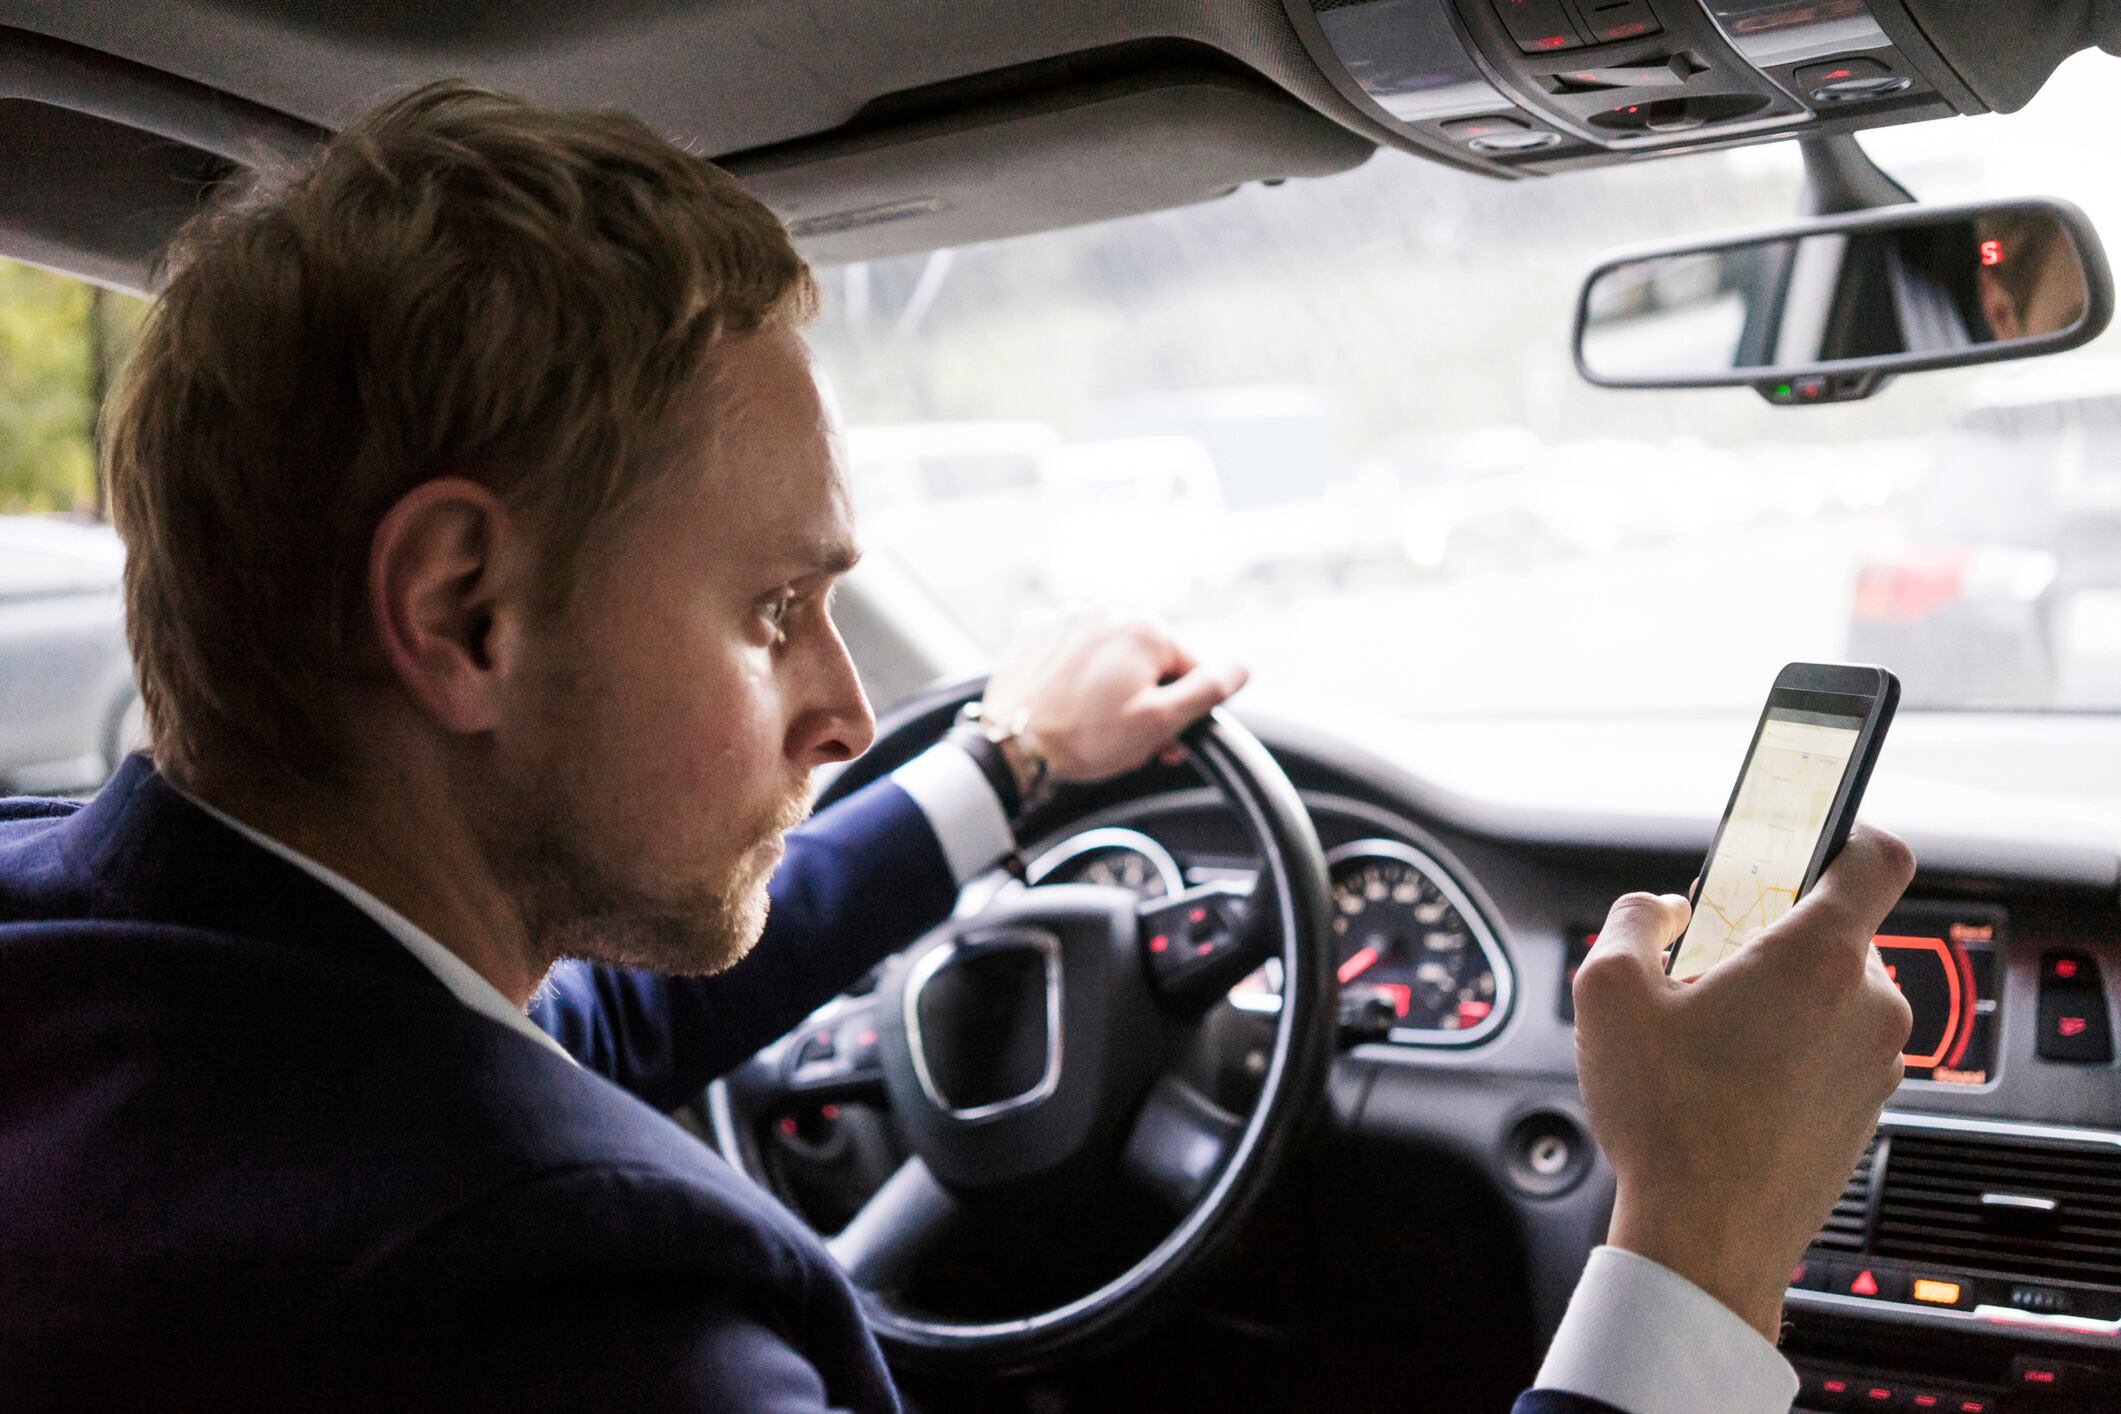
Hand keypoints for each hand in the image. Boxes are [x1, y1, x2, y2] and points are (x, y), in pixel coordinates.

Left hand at [981, 609, 1247, 788]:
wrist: (1010, 744)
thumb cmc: (1085, 738)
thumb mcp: (1159, 722)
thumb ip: (1207, 691)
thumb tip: (1242, 668)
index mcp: (1146, 629)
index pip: (1192, 668)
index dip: (1185, 709)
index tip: (1166, 739)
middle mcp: (1109, 610)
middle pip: (1151, 660)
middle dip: (1149, 699)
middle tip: (1131, 741)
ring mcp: (1070, 617)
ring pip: (1114, 656)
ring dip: (1116, 687)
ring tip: (1096, 726)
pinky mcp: (1040, 631)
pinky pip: (1077, 653)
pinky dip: (1081, 676)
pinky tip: (1070, 705)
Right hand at [1573, 824, 1915, 1342]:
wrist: (1708, 1237)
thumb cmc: (1669, 1121)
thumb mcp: (1607, 991)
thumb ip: (1633, 921)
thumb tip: (1661, 912)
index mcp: (1817, 957)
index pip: (1876, 855)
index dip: (1840, 833)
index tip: (1797, 843)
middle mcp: (1867, 1003)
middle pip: (1836, 927)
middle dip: (1771, 932)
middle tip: (1706, 963)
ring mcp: (1877, 1060)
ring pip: (1833, 990)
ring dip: (1778, 992)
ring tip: (1708, 1032)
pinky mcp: (1868, 1106)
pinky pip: (1835, 1044)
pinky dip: (1791, 1043)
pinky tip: (1728, 1076)